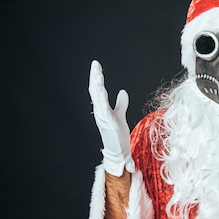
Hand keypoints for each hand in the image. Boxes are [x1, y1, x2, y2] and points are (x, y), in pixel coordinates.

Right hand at [88, 60, 134, 175]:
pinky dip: (101, 98)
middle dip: (95, 77)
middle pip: (95, 91)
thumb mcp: (120, 116)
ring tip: (97, 73)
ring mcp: (102, 117)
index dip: (97, 78)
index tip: (96, 66)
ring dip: (97, 85)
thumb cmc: (118, 137)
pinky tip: (101, 89)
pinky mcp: (107, 123)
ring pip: (97, 98)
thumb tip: (122, 91)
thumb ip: (121, 104)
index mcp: (102, 109)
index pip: (98, 90)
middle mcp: (100, 112)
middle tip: (95, 65)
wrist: (118, 153)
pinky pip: (103, 108)